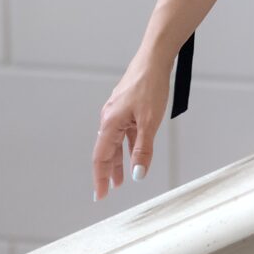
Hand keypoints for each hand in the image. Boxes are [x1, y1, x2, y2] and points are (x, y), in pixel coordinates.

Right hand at [91, 48, 170, 201]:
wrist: (154, 59)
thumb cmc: (150, 85)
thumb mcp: (149, 123)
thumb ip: (143, 150)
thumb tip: (137, 174)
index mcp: (110, 123)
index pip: (101, 158)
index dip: (100, 178)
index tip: (100, 195)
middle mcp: (109, 118)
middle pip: (105, 151)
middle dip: (107, 172)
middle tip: (107, 192)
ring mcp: (117, 112)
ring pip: (115, 142)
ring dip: (118, 160)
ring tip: (121, 179)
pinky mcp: (126, 106)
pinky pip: (123, 132)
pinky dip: (127, 145)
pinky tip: (133, 153)